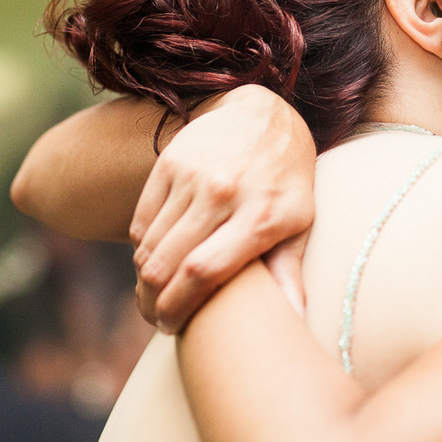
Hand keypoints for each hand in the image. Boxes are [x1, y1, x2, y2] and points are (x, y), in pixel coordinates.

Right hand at [130, 85, 315, 330]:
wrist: (264, 115)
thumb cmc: (286, 181)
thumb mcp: (299, 220)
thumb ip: (289, 270)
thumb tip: (295, 322)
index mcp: (261, 214)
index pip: (205, 271)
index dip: (180, 306)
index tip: (172, 326)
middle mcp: (225, 192)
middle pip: (168, 263)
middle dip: (153, 301)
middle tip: (155, 318)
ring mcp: (194, 175)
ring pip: (150, 245)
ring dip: (144, 278)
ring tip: (152, 295)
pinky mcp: (170, 162)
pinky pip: (142, 221)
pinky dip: (142, 247)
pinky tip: (153, 259)